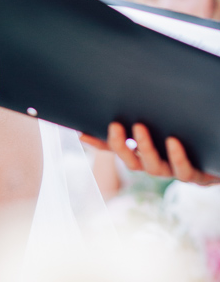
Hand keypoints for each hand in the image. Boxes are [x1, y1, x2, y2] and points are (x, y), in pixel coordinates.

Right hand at [81, 123, 219, 185]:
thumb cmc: (191, 134)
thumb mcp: (164, 123)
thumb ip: (140, 115)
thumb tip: (110, 105)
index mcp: (147, 154)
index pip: (117, 151)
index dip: (101, 144)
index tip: (84, 133)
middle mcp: (158, 166)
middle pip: (133, 163)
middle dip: (122, 145)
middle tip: (116, 125)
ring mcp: (176, 172)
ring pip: (155, 168)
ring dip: (145, 148)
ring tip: (140, 127)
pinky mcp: (197, 176)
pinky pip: (184, 171)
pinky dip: (176, 157)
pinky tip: (173, 141)